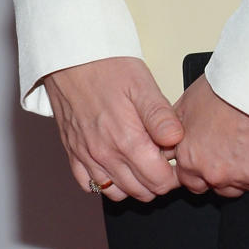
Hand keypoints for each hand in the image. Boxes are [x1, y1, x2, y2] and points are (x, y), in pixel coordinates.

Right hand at [43, 56, 182, 201]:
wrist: (71, 56)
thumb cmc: (108, 65)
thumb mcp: (142, 83)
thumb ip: (160, 116)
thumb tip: (177, 140)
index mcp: (127, 139)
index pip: (159, 181)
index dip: (174, 174)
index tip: (176, 160)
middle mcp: (105, 154)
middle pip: (141, 191)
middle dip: (157, 180)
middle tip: (162, 158)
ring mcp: (87, 156)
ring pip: (116, 192)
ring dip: (134, 184)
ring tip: (142, 161)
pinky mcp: (73, 153)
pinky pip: (89, 185)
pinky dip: (105, 182)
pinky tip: (115, 165)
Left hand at [173, 73, 248, 197]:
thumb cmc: (229, 83)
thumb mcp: (190, 99)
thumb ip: (177, 125)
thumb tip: (169, 135)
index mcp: (190, 155)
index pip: (189, 178)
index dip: (202, 165)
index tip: (212, 153)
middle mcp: (213, 172)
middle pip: (219, 185)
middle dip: (227, 170)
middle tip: (239, 143)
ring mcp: (242, 178)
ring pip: (247, 184)